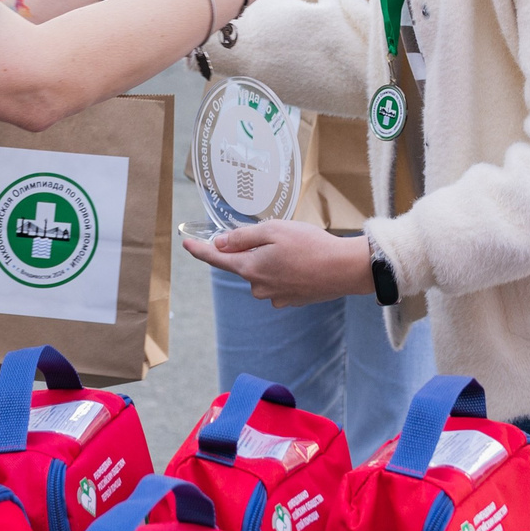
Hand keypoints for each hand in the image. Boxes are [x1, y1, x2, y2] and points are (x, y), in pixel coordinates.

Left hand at [182, 219, 373, 306]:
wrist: (344, 269)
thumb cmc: (310, 245)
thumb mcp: (273, 231)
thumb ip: (242, 237)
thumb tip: (219, 243)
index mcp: (250, 268)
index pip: (217, 259)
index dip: (200, 249)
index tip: (186, 243)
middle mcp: (258, 286)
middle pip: (244, 265)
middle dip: (254, 250)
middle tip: (280, 235)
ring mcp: (275, 296)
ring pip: (263, 274)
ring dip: (272, 261)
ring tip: (298, 249)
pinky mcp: (291, 300)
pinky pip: (279, 282)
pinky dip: (286, 272)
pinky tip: (304, 264)